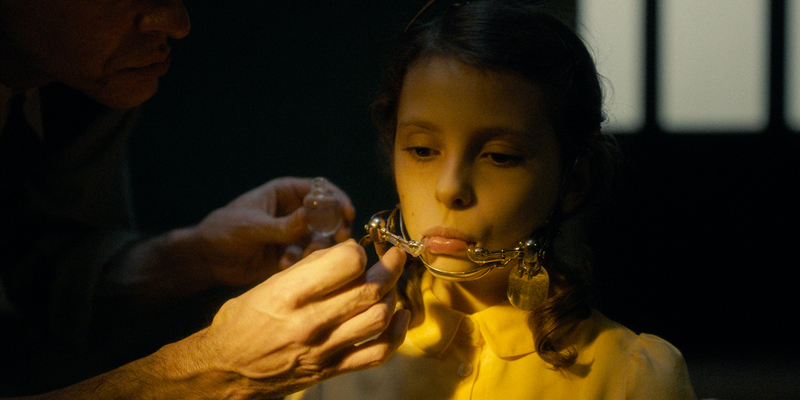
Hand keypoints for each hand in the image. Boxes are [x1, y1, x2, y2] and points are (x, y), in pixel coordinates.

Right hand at [182, 240, 408, 397]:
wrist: (225, 369)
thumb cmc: (242, 321)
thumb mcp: (267, 284)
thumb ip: (309, 269)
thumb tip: (348, 251)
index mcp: (290, 294)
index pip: (348, 263)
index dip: (359, 251)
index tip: (358, 249)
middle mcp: (310, 322)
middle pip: (371, 290)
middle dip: (391, 267)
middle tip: (395, 257)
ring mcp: (323, 349)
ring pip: (380, 318)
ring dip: (393, 296)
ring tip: (390, 284)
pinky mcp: (331, 370)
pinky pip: (378, 353)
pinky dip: (397, 333)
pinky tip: (399, 316)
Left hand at [189, 176, 356, 286]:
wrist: (207, 260)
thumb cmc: (224, 231)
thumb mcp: (252, 226)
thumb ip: (282, 225)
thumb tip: (311, 217)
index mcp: (284, 193)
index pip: (319, 189)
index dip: (336, 198)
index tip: (347, 213)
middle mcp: (293, 211)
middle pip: (327, 214)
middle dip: (335, 226)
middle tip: (339, 239)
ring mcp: (293, 233)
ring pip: (320, 237)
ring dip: (318, 246)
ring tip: (303, 254)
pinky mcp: (290, 254)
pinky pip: (307, 256)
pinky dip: (302, 260)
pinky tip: (285, 263)